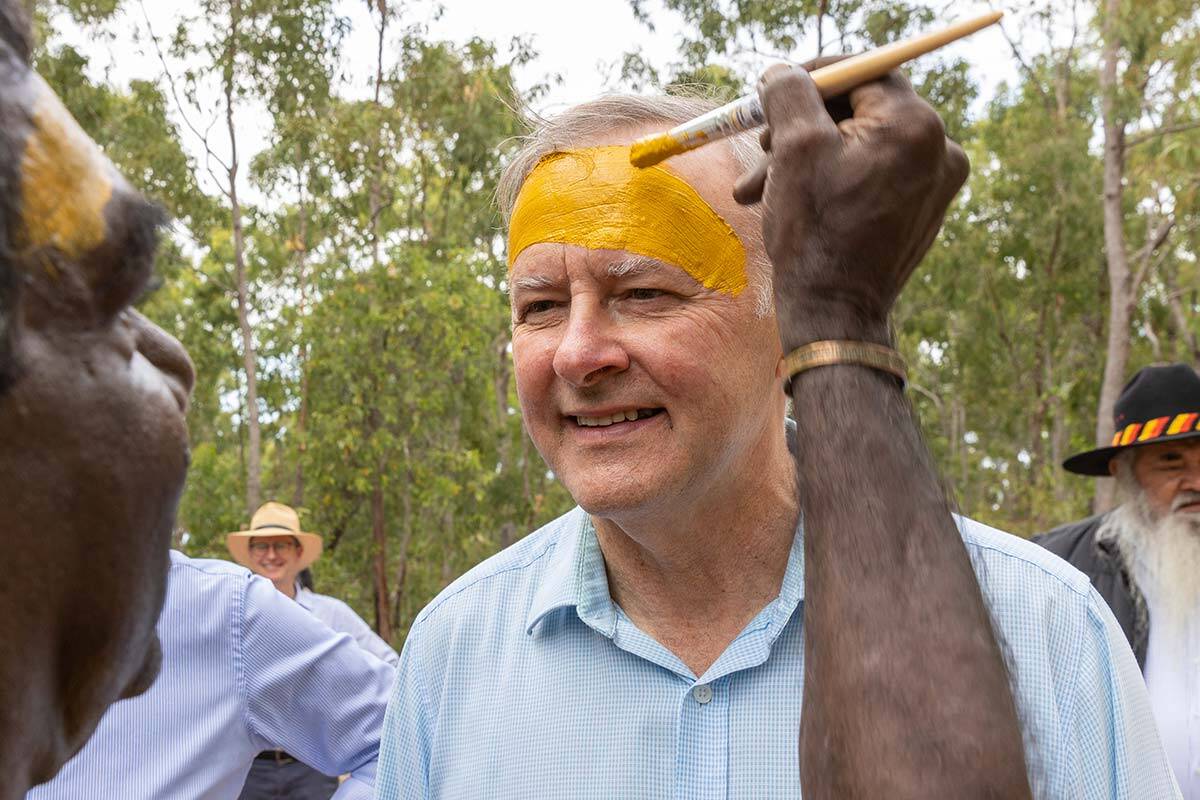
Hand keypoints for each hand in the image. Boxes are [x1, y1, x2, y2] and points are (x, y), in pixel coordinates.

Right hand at [734, 60, 968, 348]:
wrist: (836, 315)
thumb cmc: (814, 234)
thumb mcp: (793, 150)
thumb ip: (789, 94)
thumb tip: (783, 72)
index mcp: (915, 126)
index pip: (865, 72)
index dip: (814, 76)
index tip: (775, 89)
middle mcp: (940, 149)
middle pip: (861, 110)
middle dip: (802, 126)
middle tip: (759, 142)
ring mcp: (937, 183)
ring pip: (861, 146)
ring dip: (808, 159)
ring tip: (757, 188)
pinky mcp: (924, 209)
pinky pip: (873, 175)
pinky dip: (833, 181)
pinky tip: (790, 202)